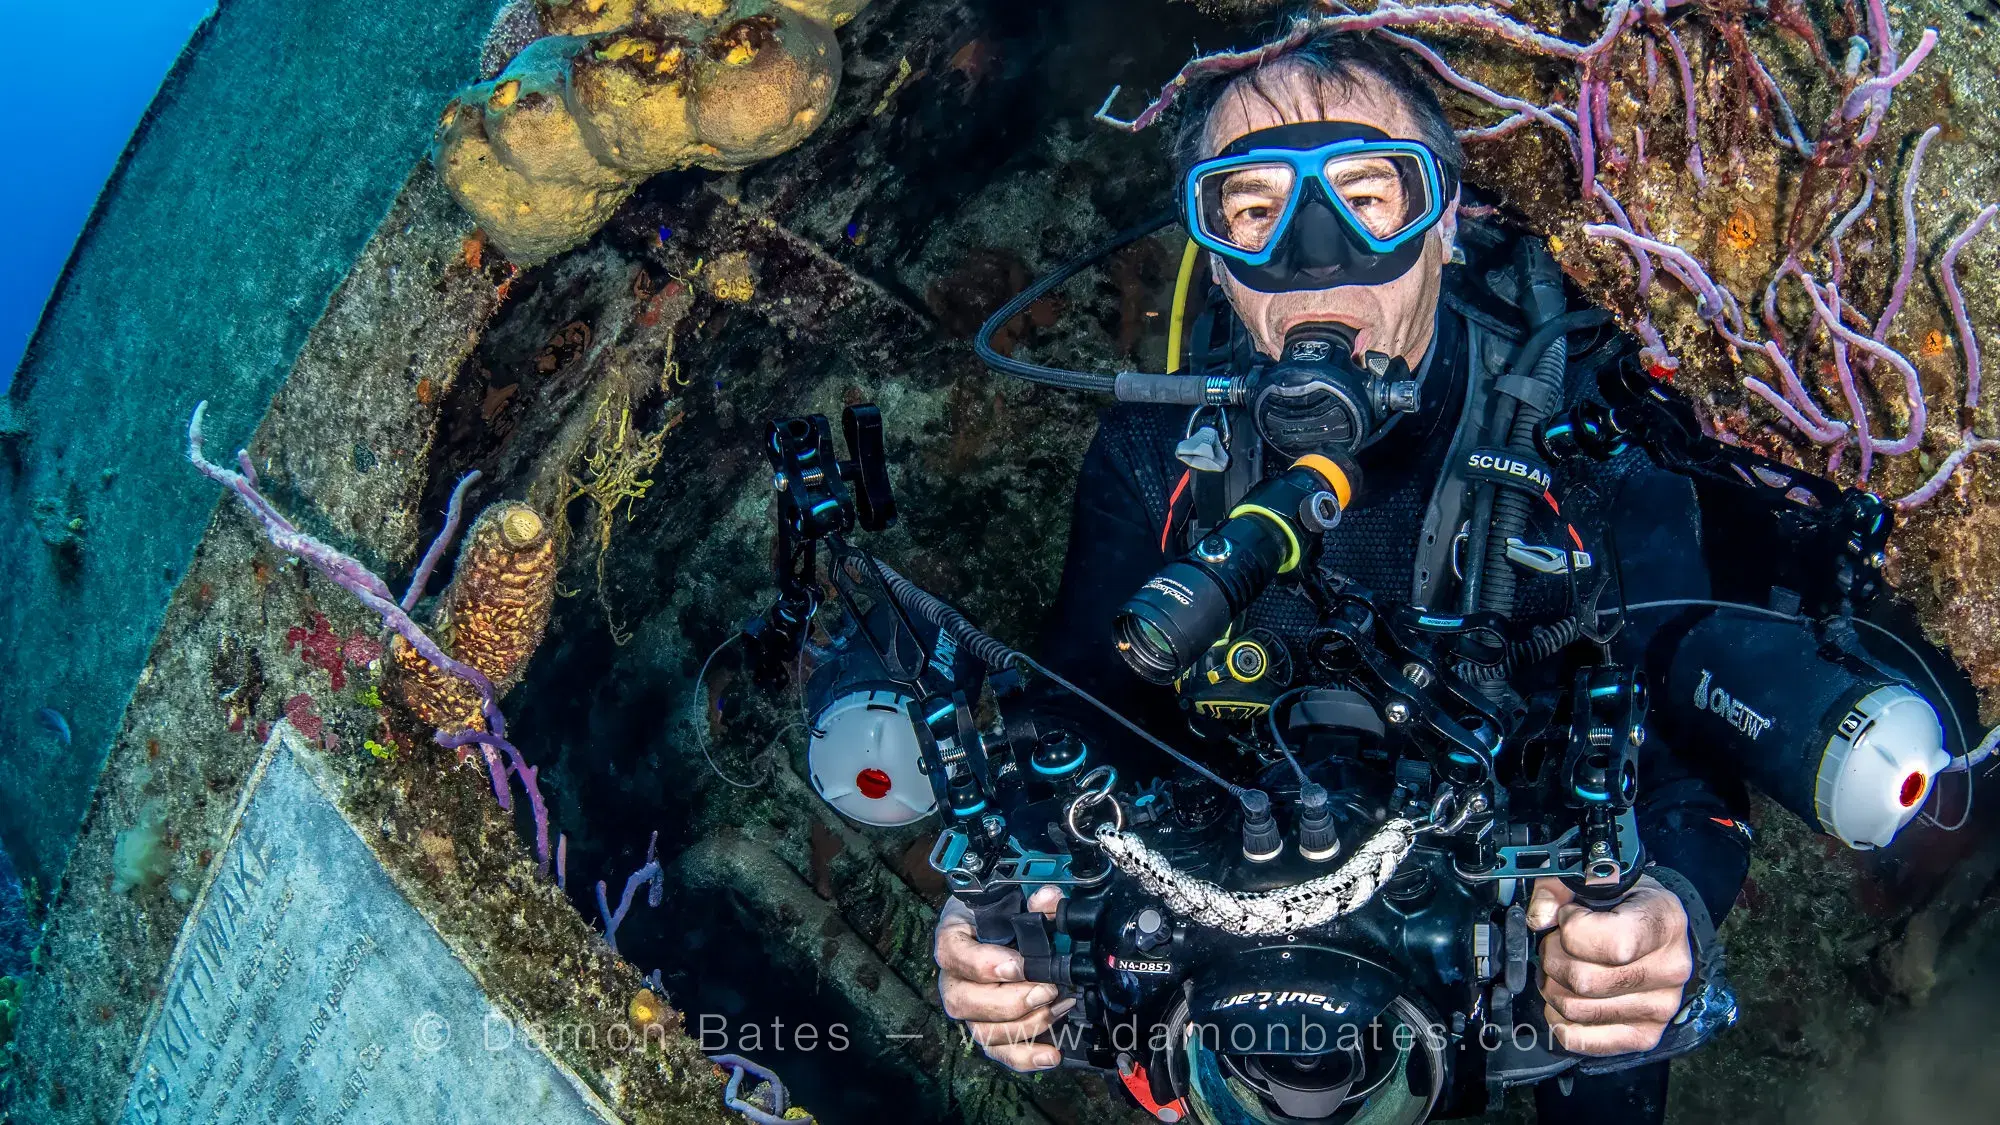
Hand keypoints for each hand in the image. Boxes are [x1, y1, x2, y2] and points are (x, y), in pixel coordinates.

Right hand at [935, 887, 1073, 1071]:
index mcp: (953, 938)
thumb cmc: (1003, 917)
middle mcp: (953, 978)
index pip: (953, 954)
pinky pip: (998, 1052)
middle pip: (964, 1001)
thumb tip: (1049, 899)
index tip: (1018, 965)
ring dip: (1024, 1025)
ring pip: (982, 1030)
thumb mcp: (1015, 900)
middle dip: (1009, 1001)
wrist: (1003, 935)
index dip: (983, 964)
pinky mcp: (988, 1029)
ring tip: (1057, 1009)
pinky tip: (1050, 1054)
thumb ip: (1035, 900)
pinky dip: (1025, 1057)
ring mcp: (969, 1009)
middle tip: (1047, 990)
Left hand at [1526, 874, 1692, 1055]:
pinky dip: (1560, 1020)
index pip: (1614, 944)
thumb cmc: (1626, 903)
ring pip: (1576, 1009)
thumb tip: (1539, 918)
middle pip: (1584, 981)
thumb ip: (1558, 887)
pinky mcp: (1645, 1035)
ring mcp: (1660, 1007)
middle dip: (1553, 957)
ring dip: (1553, 986)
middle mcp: (1670, 969)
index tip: (1570, 915)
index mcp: (1664, 922)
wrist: (1659, 931)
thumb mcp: (1596, 877)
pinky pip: (1582, 1039)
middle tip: (1557, 943)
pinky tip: (1565, 997)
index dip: (1575, 928)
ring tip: (1561, 967)